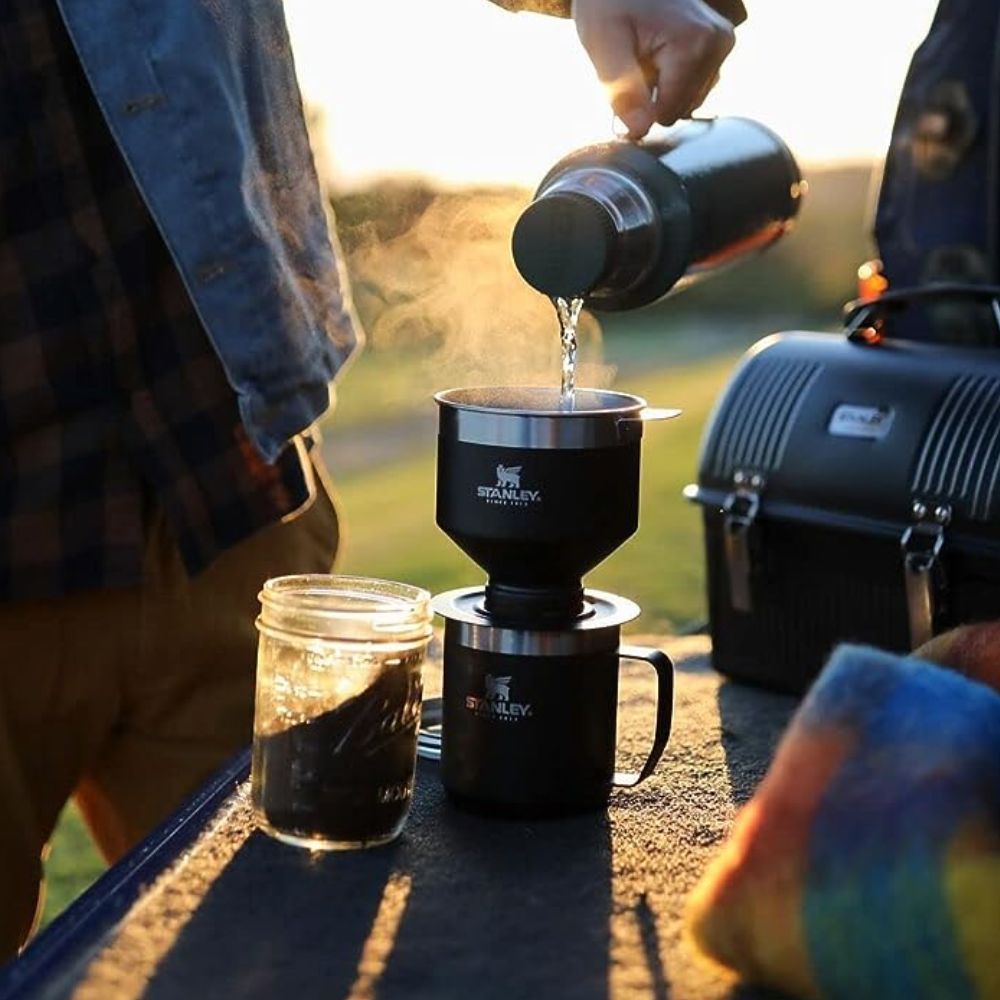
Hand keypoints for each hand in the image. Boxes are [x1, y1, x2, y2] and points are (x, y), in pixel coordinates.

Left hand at [572, 0, 734, 138]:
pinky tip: (658, 54)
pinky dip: (671, 80)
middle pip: (680, 109)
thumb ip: (622, 90)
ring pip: (686, 101)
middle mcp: (718, 44)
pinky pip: (692, 87)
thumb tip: (640, 130)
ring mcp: (722, 45)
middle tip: (635, 61)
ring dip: (660, 89)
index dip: (639, 108)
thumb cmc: (610, 2)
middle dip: (652, 95)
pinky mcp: (718, 48)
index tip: (623, 81)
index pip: (667, 113)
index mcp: (696, 43)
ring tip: (645, 54)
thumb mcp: (604, 44)